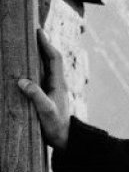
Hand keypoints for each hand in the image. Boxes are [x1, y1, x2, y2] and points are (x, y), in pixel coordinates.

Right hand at [17, 28, 70, 150]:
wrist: (64, 140)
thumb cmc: (57, 127)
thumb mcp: (46, 111)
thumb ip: (36, 96)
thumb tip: (22, 81)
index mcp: (58, 84)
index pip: (54, 59)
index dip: (46, 44)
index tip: (38, 31)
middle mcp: (55, 84)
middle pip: (49, 59)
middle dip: (40, 44)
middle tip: (29, 30)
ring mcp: (50, 89)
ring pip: (43, 67)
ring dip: (35, 54)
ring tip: (24, 42)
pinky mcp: (45, 95)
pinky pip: (38, 76)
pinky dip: (31, 67)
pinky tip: (21, 65)